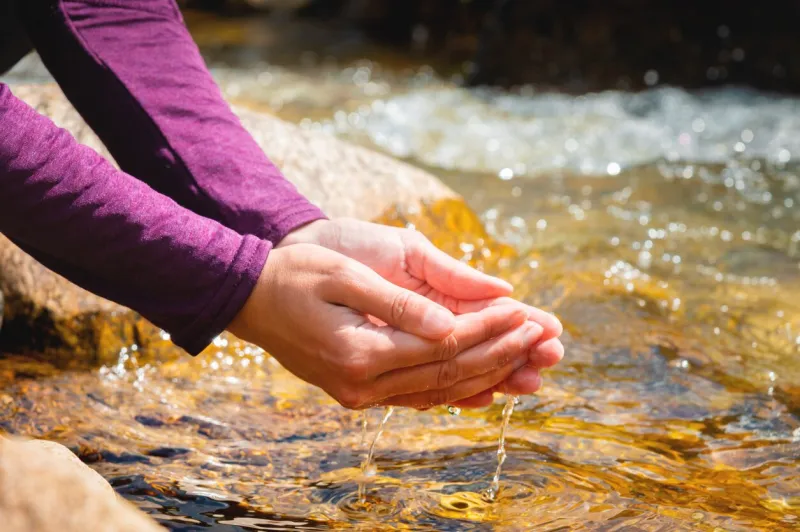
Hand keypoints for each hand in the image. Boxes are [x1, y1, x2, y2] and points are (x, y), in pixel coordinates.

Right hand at [279, 219, 563, 404]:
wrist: (251, 296)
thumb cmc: (297, 273)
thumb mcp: (346, 275)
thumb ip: (401, 303)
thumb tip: (453, 325)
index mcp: (361, 352)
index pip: (445, 345)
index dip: (489, 329)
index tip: (527, 312)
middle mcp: (363, 383)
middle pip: (449, 374)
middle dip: (501, 355)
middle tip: (545, 340)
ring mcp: (360, 393)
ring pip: (438, 390)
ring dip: (487, 376)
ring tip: (531, 366)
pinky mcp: (359, 390)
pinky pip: (417, 396)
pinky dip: (455, 392)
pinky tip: (486, 389)